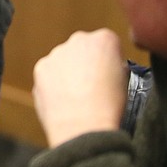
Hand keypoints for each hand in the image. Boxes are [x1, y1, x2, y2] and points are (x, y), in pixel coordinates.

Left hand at [32, 29, 128, 148]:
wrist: (83, 127)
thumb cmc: (110, 107)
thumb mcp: (126, 81)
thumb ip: (114, 66)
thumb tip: (107, 69)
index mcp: (104, 39)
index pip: (108, 43)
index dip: (110, 60)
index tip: (111, 74)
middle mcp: (78, 40)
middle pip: (83, 48)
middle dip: (86, 62)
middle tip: (92, 85)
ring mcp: (56, 54)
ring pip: (64, 60)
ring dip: (68, 72)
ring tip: (77, 97)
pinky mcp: (40, 68)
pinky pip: (49, 74)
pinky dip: (54, 84)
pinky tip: (63, 100)